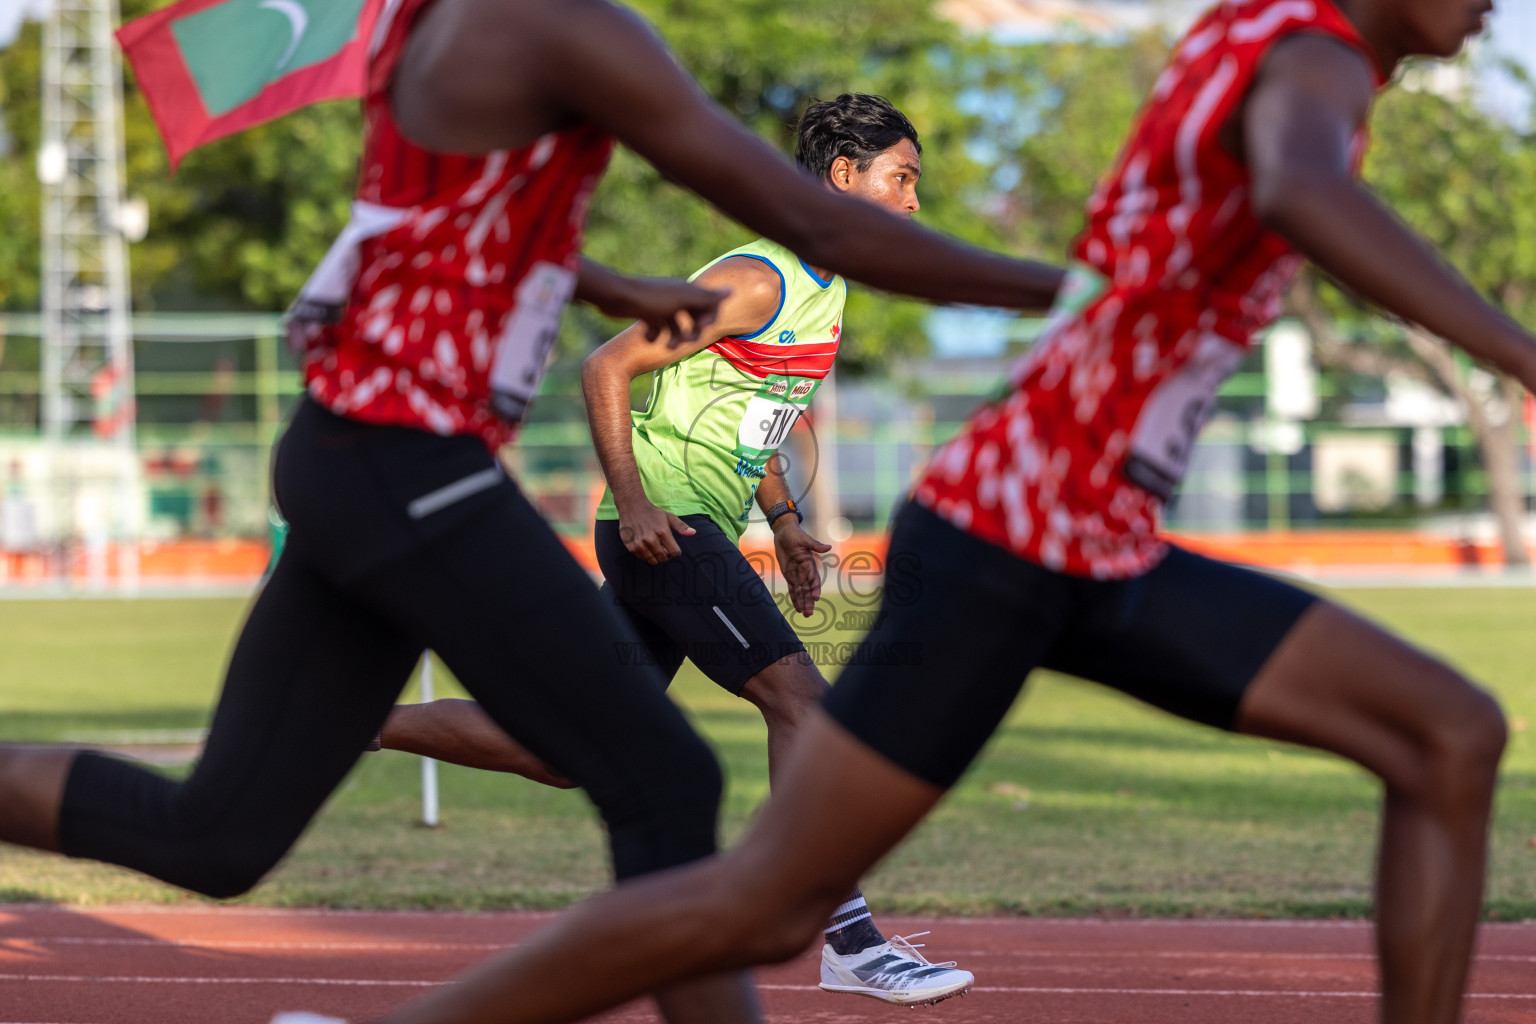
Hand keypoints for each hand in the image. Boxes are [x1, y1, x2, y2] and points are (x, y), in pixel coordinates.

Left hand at [602, 276, 727, 345]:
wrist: (616, 297)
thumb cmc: (652, 298)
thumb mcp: (683, 299)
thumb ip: (707, 297)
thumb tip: (732, 290)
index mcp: (686, 290)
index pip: (708, 305)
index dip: (708, 319)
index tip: (701, 329)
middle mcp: (676, 296)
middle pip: (693, 317)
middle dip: (691, 331)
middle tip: (685, 342)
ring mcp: (661, 305)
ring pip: (675, 326)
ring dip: (674, 338)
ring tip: (666, 346)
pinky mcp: (646, 313)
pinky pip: (658, 329)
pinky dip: (655, 335)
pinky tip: (648, 337)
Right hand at [618, 500, 695, 563]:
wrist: (632, 507)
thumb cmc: (653, 513)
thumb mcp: (669, 517)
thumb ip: (681, 527)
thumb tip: (693, 533)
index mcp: (663, 532)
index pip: (675, 553)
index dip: (676, 552)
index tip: (674, 548)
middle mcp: (651, 539)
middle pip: (664, 559)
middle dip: (666, 555)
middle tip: (664, 548)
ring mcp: (640, 544)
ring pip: (653, 561)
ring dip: (656, 556)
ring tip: (656, 547)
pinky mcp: (631, 547)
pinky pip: (643, 558)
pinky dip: (646, 555)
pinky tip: (646, 545)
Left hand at [773, 519, 831, 616]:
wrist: (784, 533)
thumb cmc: (795, 534)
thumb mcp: (805, 539)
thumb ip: (815, 545)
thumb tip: (828, 547)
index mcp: (810, 564)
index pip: (814, 579)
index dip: (815, 588)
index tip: (815, 598)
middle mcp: (805, 571)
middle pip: (808, 589)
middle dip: (809, 601)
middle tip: (809, 613)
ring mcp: (797, 574)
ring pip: (801, 592)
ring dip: (803, 603)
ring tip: (805, 615)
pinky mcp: (789, 575)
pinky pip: (792, 589)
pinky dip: (795, 598)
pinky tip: (798, 608)